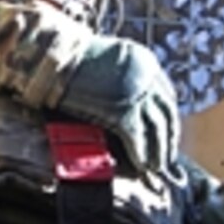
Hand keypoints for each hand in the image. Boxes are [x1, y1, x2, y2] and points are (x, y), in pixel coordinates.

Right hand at [57, 37, 179, 178]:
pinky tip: (139, 165)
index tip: (166, 131)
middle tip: (166, 154)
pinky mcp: (123, 112)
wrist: (55, 58)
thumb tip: (129, 100)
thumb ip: (124, 75)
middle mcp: (147, 76)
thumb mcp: (109, 58)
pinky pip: (137, 139)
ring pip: (157, 129)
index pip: (166, 94)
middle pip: (167, 113)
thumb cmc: (73, 59)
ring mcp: (137, 94)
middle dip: (168, 137)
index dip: (167, 117)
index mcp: (145, 62)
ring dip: (158, 151)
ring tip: (155, 165)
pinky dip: (140, 154)